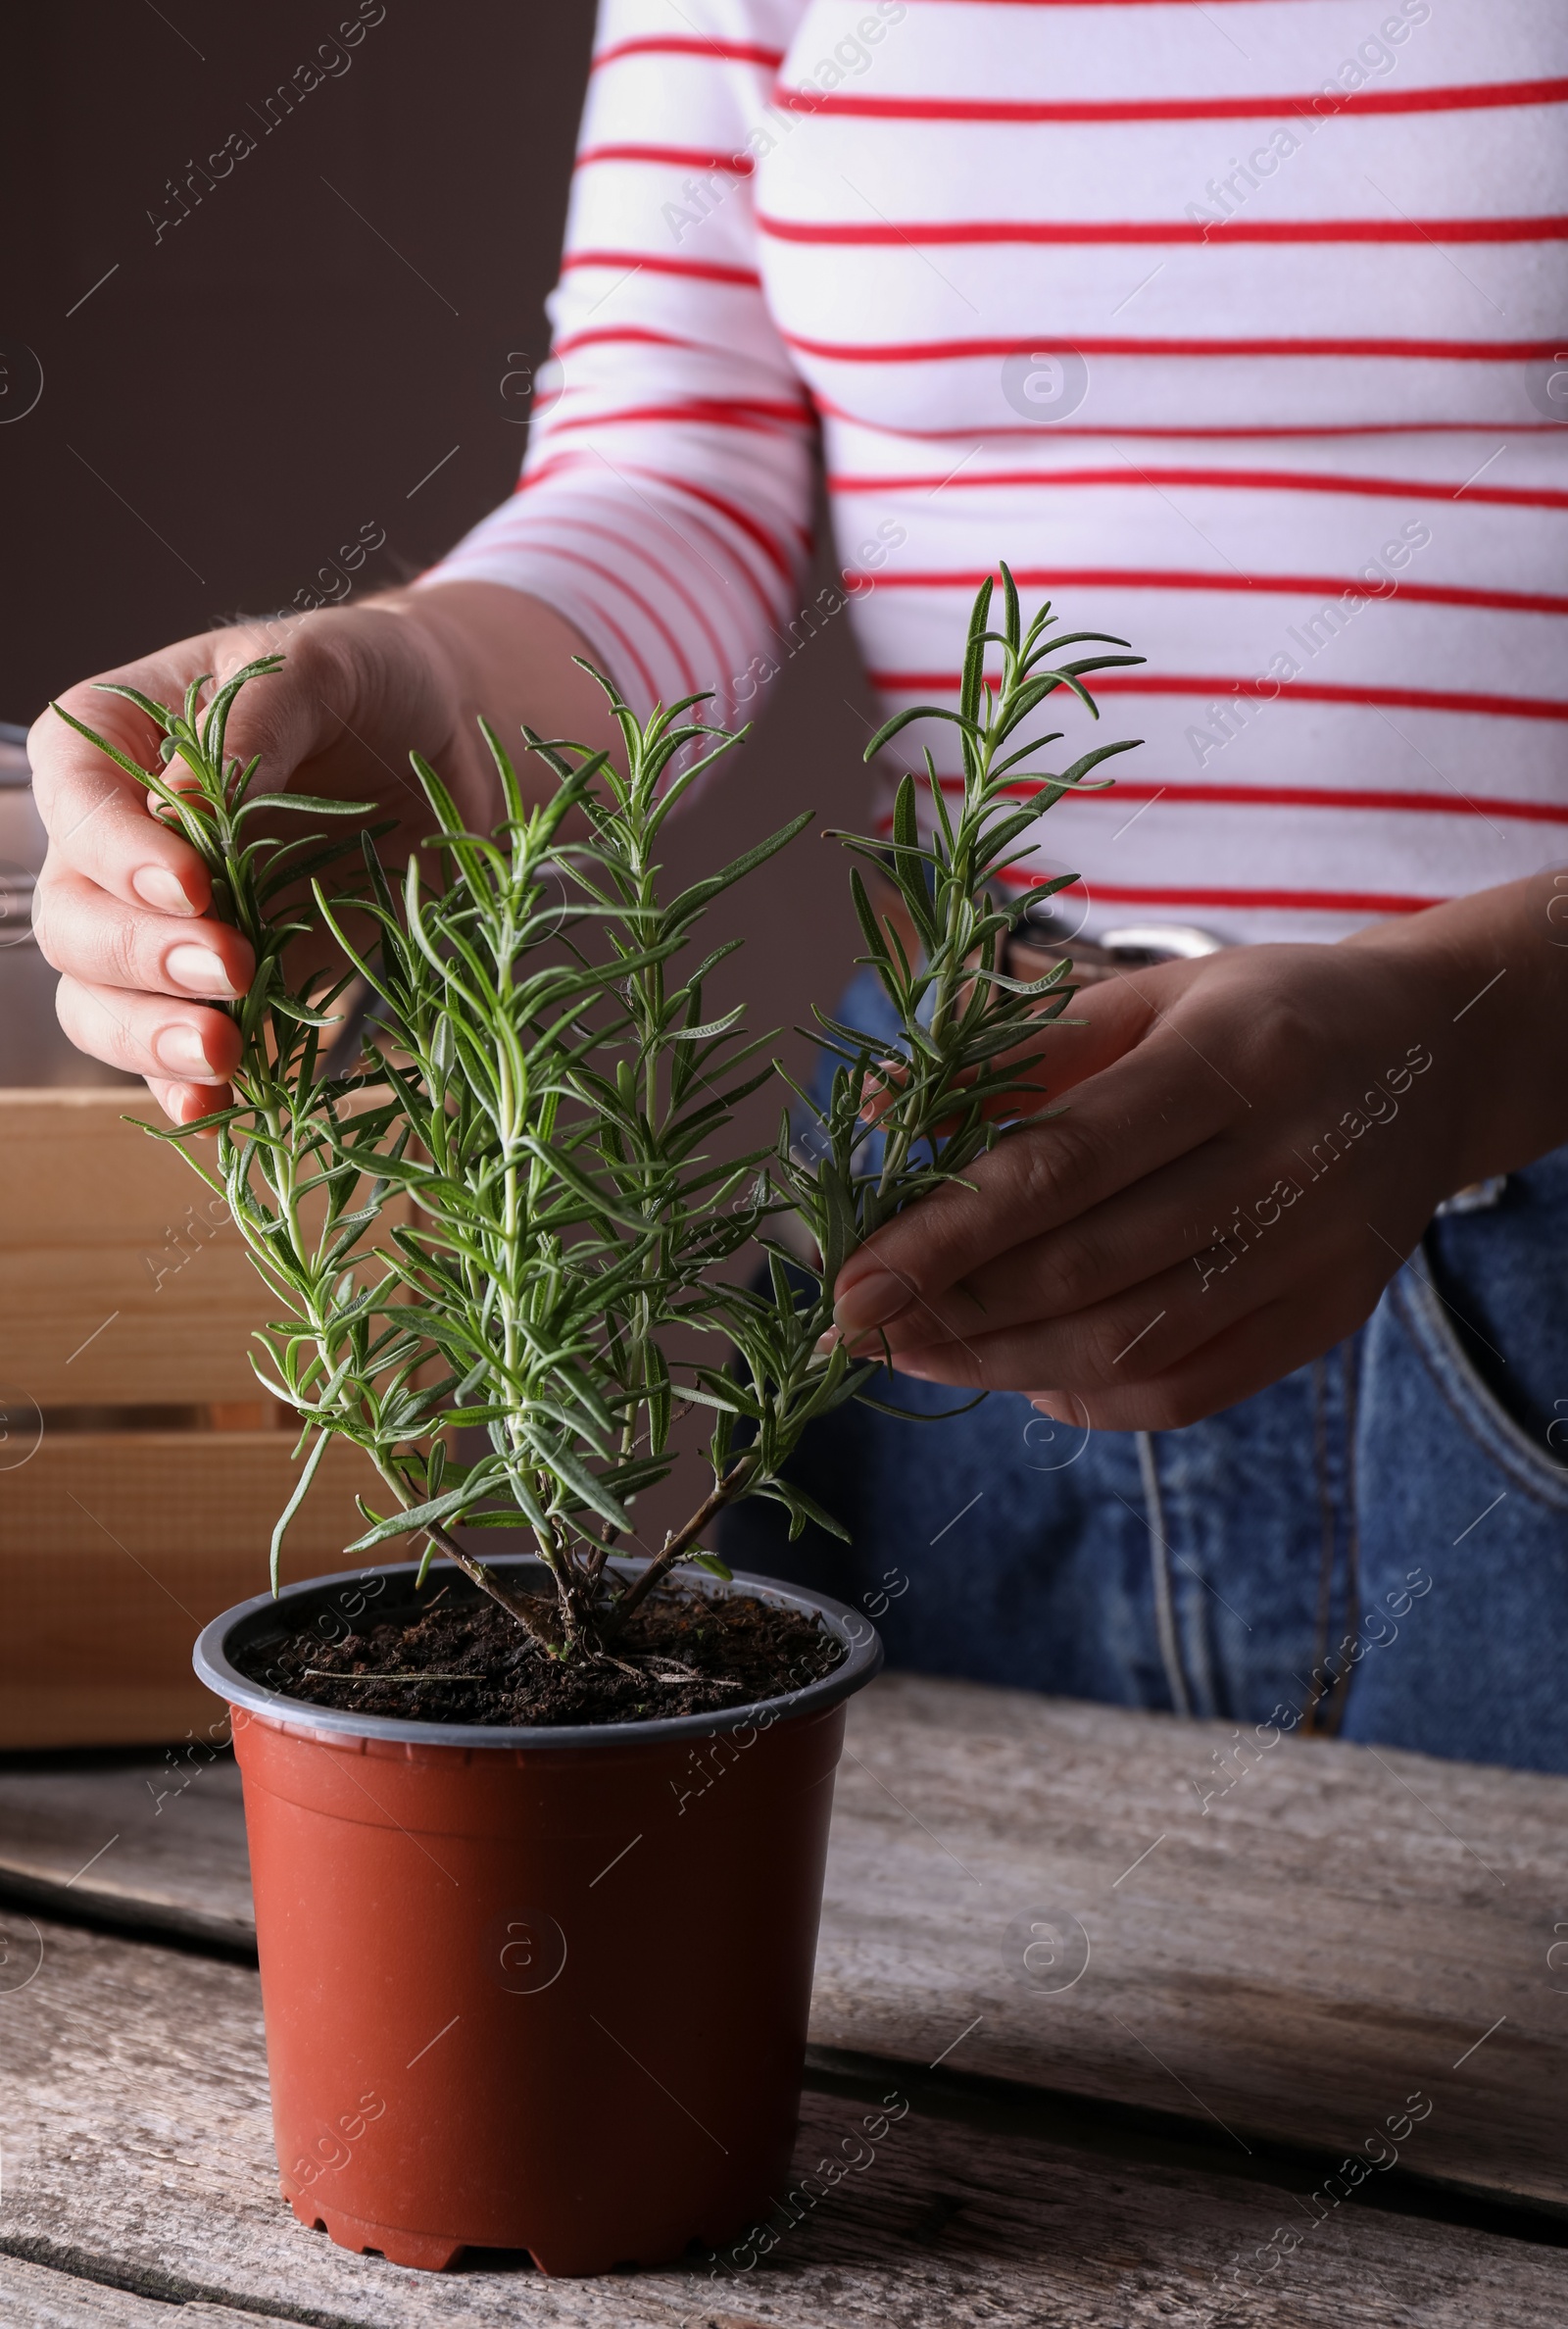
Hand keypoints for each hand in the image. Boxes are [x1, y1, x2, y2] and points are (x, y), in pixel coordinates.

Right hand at [29, 585, 612, 1123]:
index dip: (118, 850)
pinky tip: (212, 1108)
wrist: (440, 750)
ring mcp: (163, 927)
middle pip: (72, 917)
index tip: (195, 885)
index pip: (76, 797)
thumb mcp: (323, 666)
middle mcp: (117, 842)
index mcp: (116, 738)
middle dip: (140, 955)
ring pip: (98, 1000)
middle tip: (228, 966)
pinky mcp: (222, 990)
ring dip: (146, 1037)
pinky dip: (182, 1087)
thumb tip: (183, 802)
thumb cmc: (369, 683)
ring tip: (221, 1053)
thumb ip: (255, 718)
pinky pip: (170, 1054)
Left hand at [829, 879, 1567, 1428]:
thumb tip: (869, 1113)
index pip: (1063, 1166)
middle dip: (954, 1309)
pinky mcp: (1332, 1316)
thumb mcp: (1145, 996)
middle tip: (858, 1324)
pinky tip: (1024, 1376)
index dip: (946, 1233)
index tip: (852, 1280)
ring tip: (916, 1352)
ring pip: (1132, 1343)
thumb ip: (1011, 1056)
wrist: (1440, 1054)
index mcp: (1232, 1058)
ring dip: (1003, 1364)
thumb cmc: (1260, 1015)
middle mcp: (1286, 1161)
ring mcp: (1318, 1251)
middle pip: (1089, 1267)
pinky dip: (1092, 1396)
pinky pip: (1191, 1387)